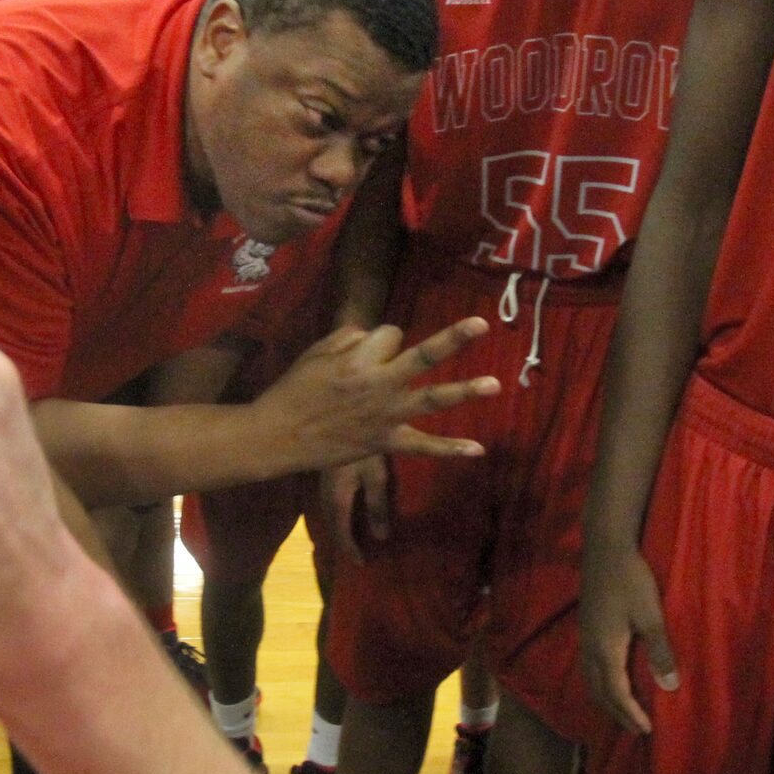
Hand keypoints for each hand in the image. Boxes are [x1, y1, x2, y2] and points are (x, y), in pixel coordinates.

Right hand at [255, 320, 498, 477]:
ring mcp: (385, 415)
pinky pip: (422, 446)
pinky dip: (449, 449)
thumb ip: (350, 338)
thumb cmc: (295, 389)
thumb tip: (378, 337)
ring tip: (495, 384)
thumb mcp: (317, 351)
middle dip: (453, 339)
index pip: (392, 335)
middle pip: (422, 356)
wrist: (278, 435)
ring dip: (464, 392)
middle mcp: (378, 383)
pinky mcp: (385, 442)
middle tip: (482, 324)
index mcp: (359, 357)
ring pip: (431, 400)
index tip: (369, 351)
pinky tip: (478, 449)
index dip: (386, 340)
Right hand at [324, 453, 387, 563]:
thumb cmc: (362, 442)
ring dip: (338, 527)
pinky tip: (344, 510)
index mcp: (337, 498)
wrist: (337, 413)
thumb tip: (380, 538)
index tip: (360, 564)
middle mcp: (325, 493)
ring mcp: (322, 481)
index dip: (350, 549)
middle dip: (342, 541)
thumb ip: (377, 505)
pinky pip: (328, 500)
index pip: (340, 532)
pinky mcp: (324, 469)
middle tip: (354, 555)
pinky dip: (336, 513)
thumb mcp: (375, 474)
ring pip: (327, 512)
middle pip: (331, 525)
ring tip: (349, 537)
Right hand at [579, 545, 675, 739]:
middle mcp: (590, 649)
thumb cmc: (631, 581)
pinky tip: (608, 679)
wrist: (605, 550)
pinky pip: (587, 668)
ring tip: (621, 711)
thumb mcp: (651, 616)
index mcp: (606, 650)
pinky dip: (598, 684)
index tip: (646, 730)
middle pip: (599, 692)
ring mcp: (584, 638)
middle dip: (617, 713)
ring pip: (589, 680)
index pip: (616, 693)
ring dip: (605, 700)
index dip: (630, 714)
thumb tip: (669, 687)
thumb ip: (660, 652)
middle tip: (636, 730)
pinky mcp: (585, 628)